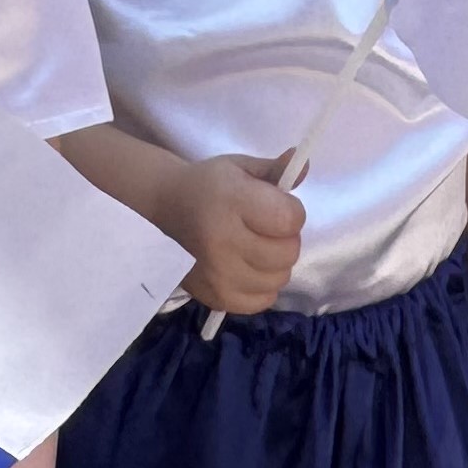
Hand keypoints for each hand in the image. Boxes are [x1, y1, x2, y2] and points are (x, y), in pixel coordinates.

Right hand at [166, 152, 304, 315]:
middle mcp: (223, 241)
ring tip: (255, 249)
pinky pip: (262, 300)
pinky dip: (262, 287)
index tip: (276, 205)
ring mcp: (218, 275)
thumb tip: (305, 166)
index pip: (290, 219)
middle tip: (265, 229)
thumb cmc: (207, 186)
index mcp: (232, 201)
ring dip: (274, 264)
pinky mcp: (215, 298)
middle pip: (288, 253)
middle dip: (285, 239)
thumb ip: (275, 170)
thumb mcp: (239, 168)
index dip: (292, 211)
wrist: (162, 211)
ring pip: (278, 279)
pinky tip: (247, 269)